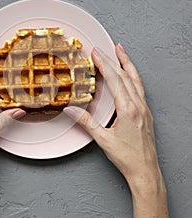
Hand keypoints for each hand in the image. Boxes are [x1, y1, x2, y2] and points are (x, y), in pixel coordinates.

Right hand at [64, 44, 168, 217]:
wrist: (145, 170)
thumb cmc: (127, 157)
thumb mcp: (103, 139)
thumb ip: (86, 122)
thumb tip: (71, 109)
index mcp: (128, 109)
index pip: (115, 80)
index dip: (104, 64)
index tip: (96, 53)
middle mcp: (138, 105)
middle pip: (125, 75)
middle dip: (113, 59)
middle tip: (103, 48)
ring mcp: (144, 108)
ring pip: (136, 79)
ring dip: (127, 63)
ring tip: (121, 51)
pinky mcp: (146, 112)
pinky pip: (139, 87)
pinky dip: (133, 75)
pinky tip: (129, 73)